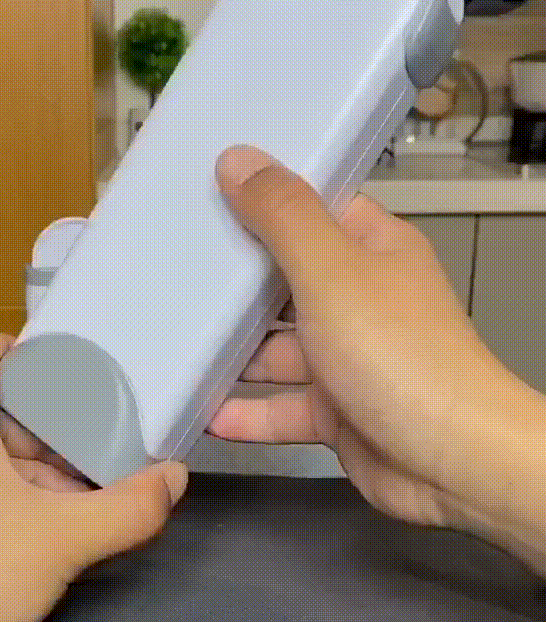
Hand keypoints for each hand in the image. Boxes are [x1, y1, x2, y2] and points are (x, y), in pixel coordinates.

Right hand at [209, 146, 545, 574]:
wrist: (452, 461)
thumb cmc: (399, 354)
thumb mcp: (331, 270)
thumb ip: (282, 216)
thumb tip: (238, 160)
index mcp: (371, 249)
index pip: (312, 210)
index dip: (263, 201)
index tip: (206, 195)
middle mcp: (361, 298)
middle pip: (286, 281)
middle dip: (235, 284)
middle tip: (170, 272)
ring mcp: (349, 357)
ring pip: (278, 350)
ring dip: (235, 355)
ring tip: (175, 347)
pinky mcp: (338, 411)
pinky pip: (283, 406)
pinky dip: (248, 412)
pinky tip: (205, 413)